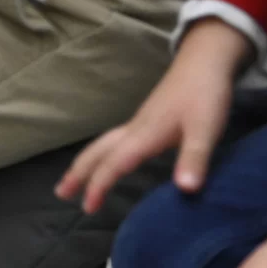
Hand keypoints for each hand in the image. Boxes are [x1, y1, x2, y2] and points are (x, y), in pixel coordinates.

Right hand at [56, 18, 248, 210]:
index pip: (114, 163)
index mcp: (145, 134)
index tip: (86, 207)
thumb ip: (195, 159)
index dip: (99, 185)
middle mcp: (136, 129)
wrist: (205, 59)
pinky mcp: (147, 119)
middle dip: (78, 172)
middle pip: (98, 151)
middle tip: (60, 193)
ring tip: (73, 179)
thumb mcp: (206, 129)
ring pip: (104, 144)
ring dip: (86, 162)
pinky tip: (109, 160)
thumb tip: (184, 191)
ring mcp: (140, 123)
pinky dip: (103, 154)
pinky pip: (115, 140)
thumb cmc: (206, 94)